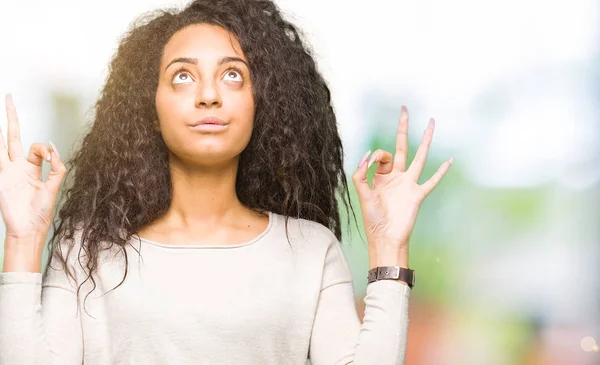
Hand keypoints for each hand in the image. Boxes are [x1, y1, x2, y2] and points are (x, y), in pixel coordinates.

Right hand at [0, 94, 66, 239]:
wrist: (29, 228)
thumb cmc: (41, 211)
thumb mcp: (54, 187)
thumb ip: (57, 167)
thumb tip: (53, 147)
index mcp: (33, 167)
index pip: (37, 147)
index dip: (45, 148)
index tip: (50, 158)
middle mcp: (18, 166)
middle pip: (14, 135)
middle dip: (11, 116)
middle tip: (9, 96)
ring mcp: (7, 170)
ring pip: (2, 143)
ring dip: (0, 128)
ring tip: (2, 105)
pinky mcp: (2, 178)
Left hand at [352, 105, 452, 251]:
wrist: (386, 238)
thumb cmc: (372, 219)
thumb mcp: (362, 195)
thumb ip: (361, 175)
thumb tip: (368, 154)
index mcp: (381, 176)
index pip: (381, 155)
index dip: (376, 155)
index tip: (370, 163)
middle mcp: (396, 177)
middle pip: (401, 147)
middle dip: (403, 128)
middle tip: (404, 109)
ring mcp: (409, 184)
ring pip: (420, 157)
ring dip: (425, 140)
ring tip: (431, 123)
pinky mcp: (418, 195)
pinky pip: (432, 180)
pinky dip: (441, 171)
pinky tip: (450, 159)